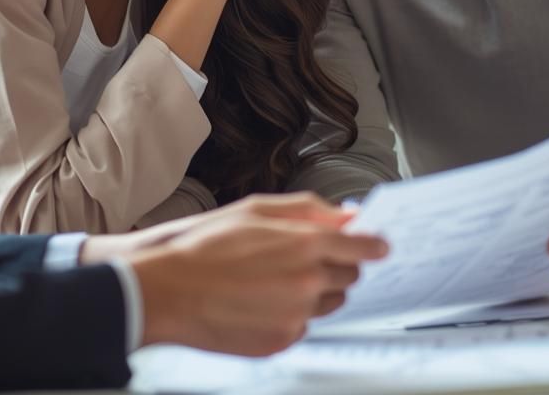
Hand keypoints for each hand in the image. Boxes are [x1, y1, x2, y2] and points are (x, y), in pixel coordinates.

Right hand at [128, 195, 387, 355]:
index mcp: (306, 243)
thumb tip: (346, 214)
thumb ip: (309, 210)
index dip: (374, 244)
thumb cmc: (206, 247)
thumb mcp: (257, 210)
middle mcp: (308, 281)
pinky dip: (292, 315)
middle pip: (350, 277)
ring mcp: (297, 314)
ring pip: (329, 303)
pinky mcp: (282, 340)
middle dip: (338, 266)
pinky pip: (303, 326)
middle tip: (309, 260)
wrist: (169, 291)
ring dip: (315, 292)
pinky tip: (261, 302)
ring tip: (275, 281)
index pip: (363, 246)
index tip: (379, 245)